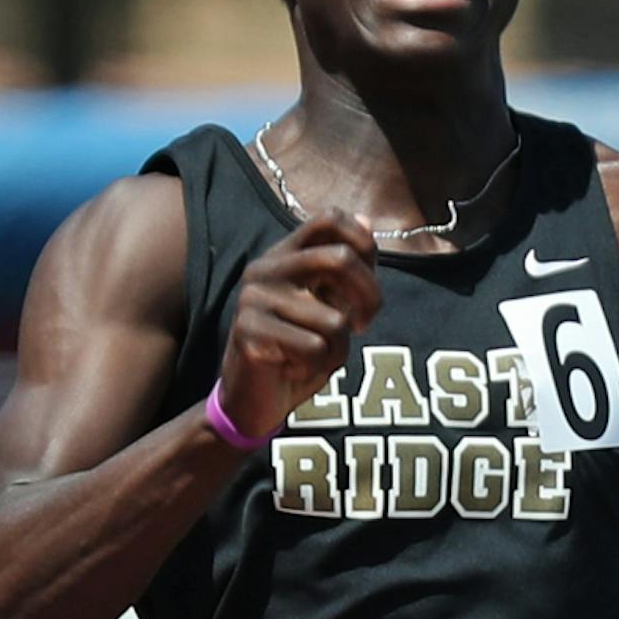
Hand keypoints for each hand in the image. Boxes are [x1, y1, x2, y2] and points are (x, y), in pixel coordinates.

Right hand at [215, 214, 380, 439]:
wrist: (251, 399)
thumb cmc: (296, 352)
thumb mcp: (327, 307)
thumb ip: (344, 271)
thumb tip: (366, 220)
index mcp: (285, 255)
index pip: (329, 219)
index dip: (364, 244)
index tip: (369, 286)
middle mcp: (266, 268)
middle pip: (340, 259)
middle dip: (369, 297)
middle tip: (362, 326)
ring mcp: (254, 298)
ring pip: (334, 319)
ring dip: (339, 349)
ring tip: (316, 357)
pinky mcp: (249, 331)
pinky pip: (314, 348)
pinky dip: (317, 367)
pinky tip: (295, 368)